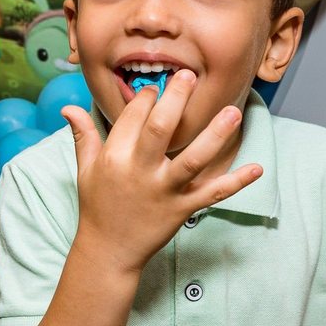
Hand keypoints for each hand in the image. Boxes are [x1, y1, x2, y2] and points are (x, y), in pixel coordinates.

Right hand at [63, 70, 261, 272]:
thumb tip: (68, 108)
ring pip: (192, 159)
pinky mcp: (181, 209)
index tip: (157, 87)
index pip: (132, 117)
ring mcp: (162, 191)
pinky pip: (212, 194)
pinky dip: (235, 183)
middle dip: (176, 99)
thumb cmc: (97, 205)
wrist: (108, 250)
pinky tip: (257, 168)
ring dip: (215, 135)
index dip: (146, 97)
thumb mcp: (85, 169)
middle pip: (160, 129)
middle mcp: (139, 171)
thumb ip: (83, 136)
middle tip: (190, 75)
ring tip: (233, 111)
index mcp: (114, 157)